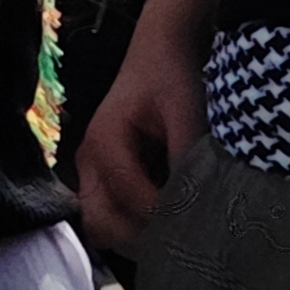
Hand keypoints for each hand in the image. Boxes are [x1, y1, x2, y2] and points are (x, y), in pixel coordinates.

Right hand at [78, 0, 207, 253]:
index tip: (199, 227)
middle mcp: (89, 161)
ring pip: (102, 225)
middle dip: (140, 237)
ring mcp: (93, 172)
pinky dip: (136, 226)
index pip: (128, 199)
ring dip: (137, 235)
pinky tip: (170, 220)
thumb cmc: (172, 76)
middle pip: (101, 224)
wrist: (160, 51)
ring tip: (178, 232)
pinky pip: (111, 216)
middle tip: (184, 239)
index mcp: (105, 142)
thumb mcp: (186, 110)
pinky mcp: (104, 177)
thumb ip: (188, 157)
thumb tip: (199, 206)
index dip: (163, 217)